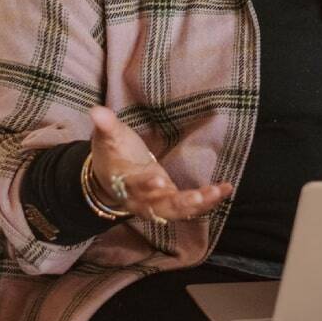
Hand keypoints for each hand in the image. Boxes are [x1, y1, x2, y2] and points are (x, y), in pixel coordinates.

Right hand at [87, 105, 233, 222]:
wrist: (111, 180)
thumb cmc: (112, 155)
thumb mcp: (107, 138)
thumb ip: (106, 126)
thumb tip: (96, 110)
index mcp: (124, 182)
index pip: (134, 185)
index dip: (144, 185)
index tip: (157, 180)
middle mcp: (141, 200)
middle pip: (159, 206)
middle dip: (179, 203)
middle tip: (197, 197)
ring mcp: (158, 204)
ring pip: (178, 210)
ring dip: (199, 204)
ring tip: (217, 192)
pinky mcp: (171, 203)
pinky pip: (190, 207)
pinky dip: (208, 201)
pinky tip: (225, 189)